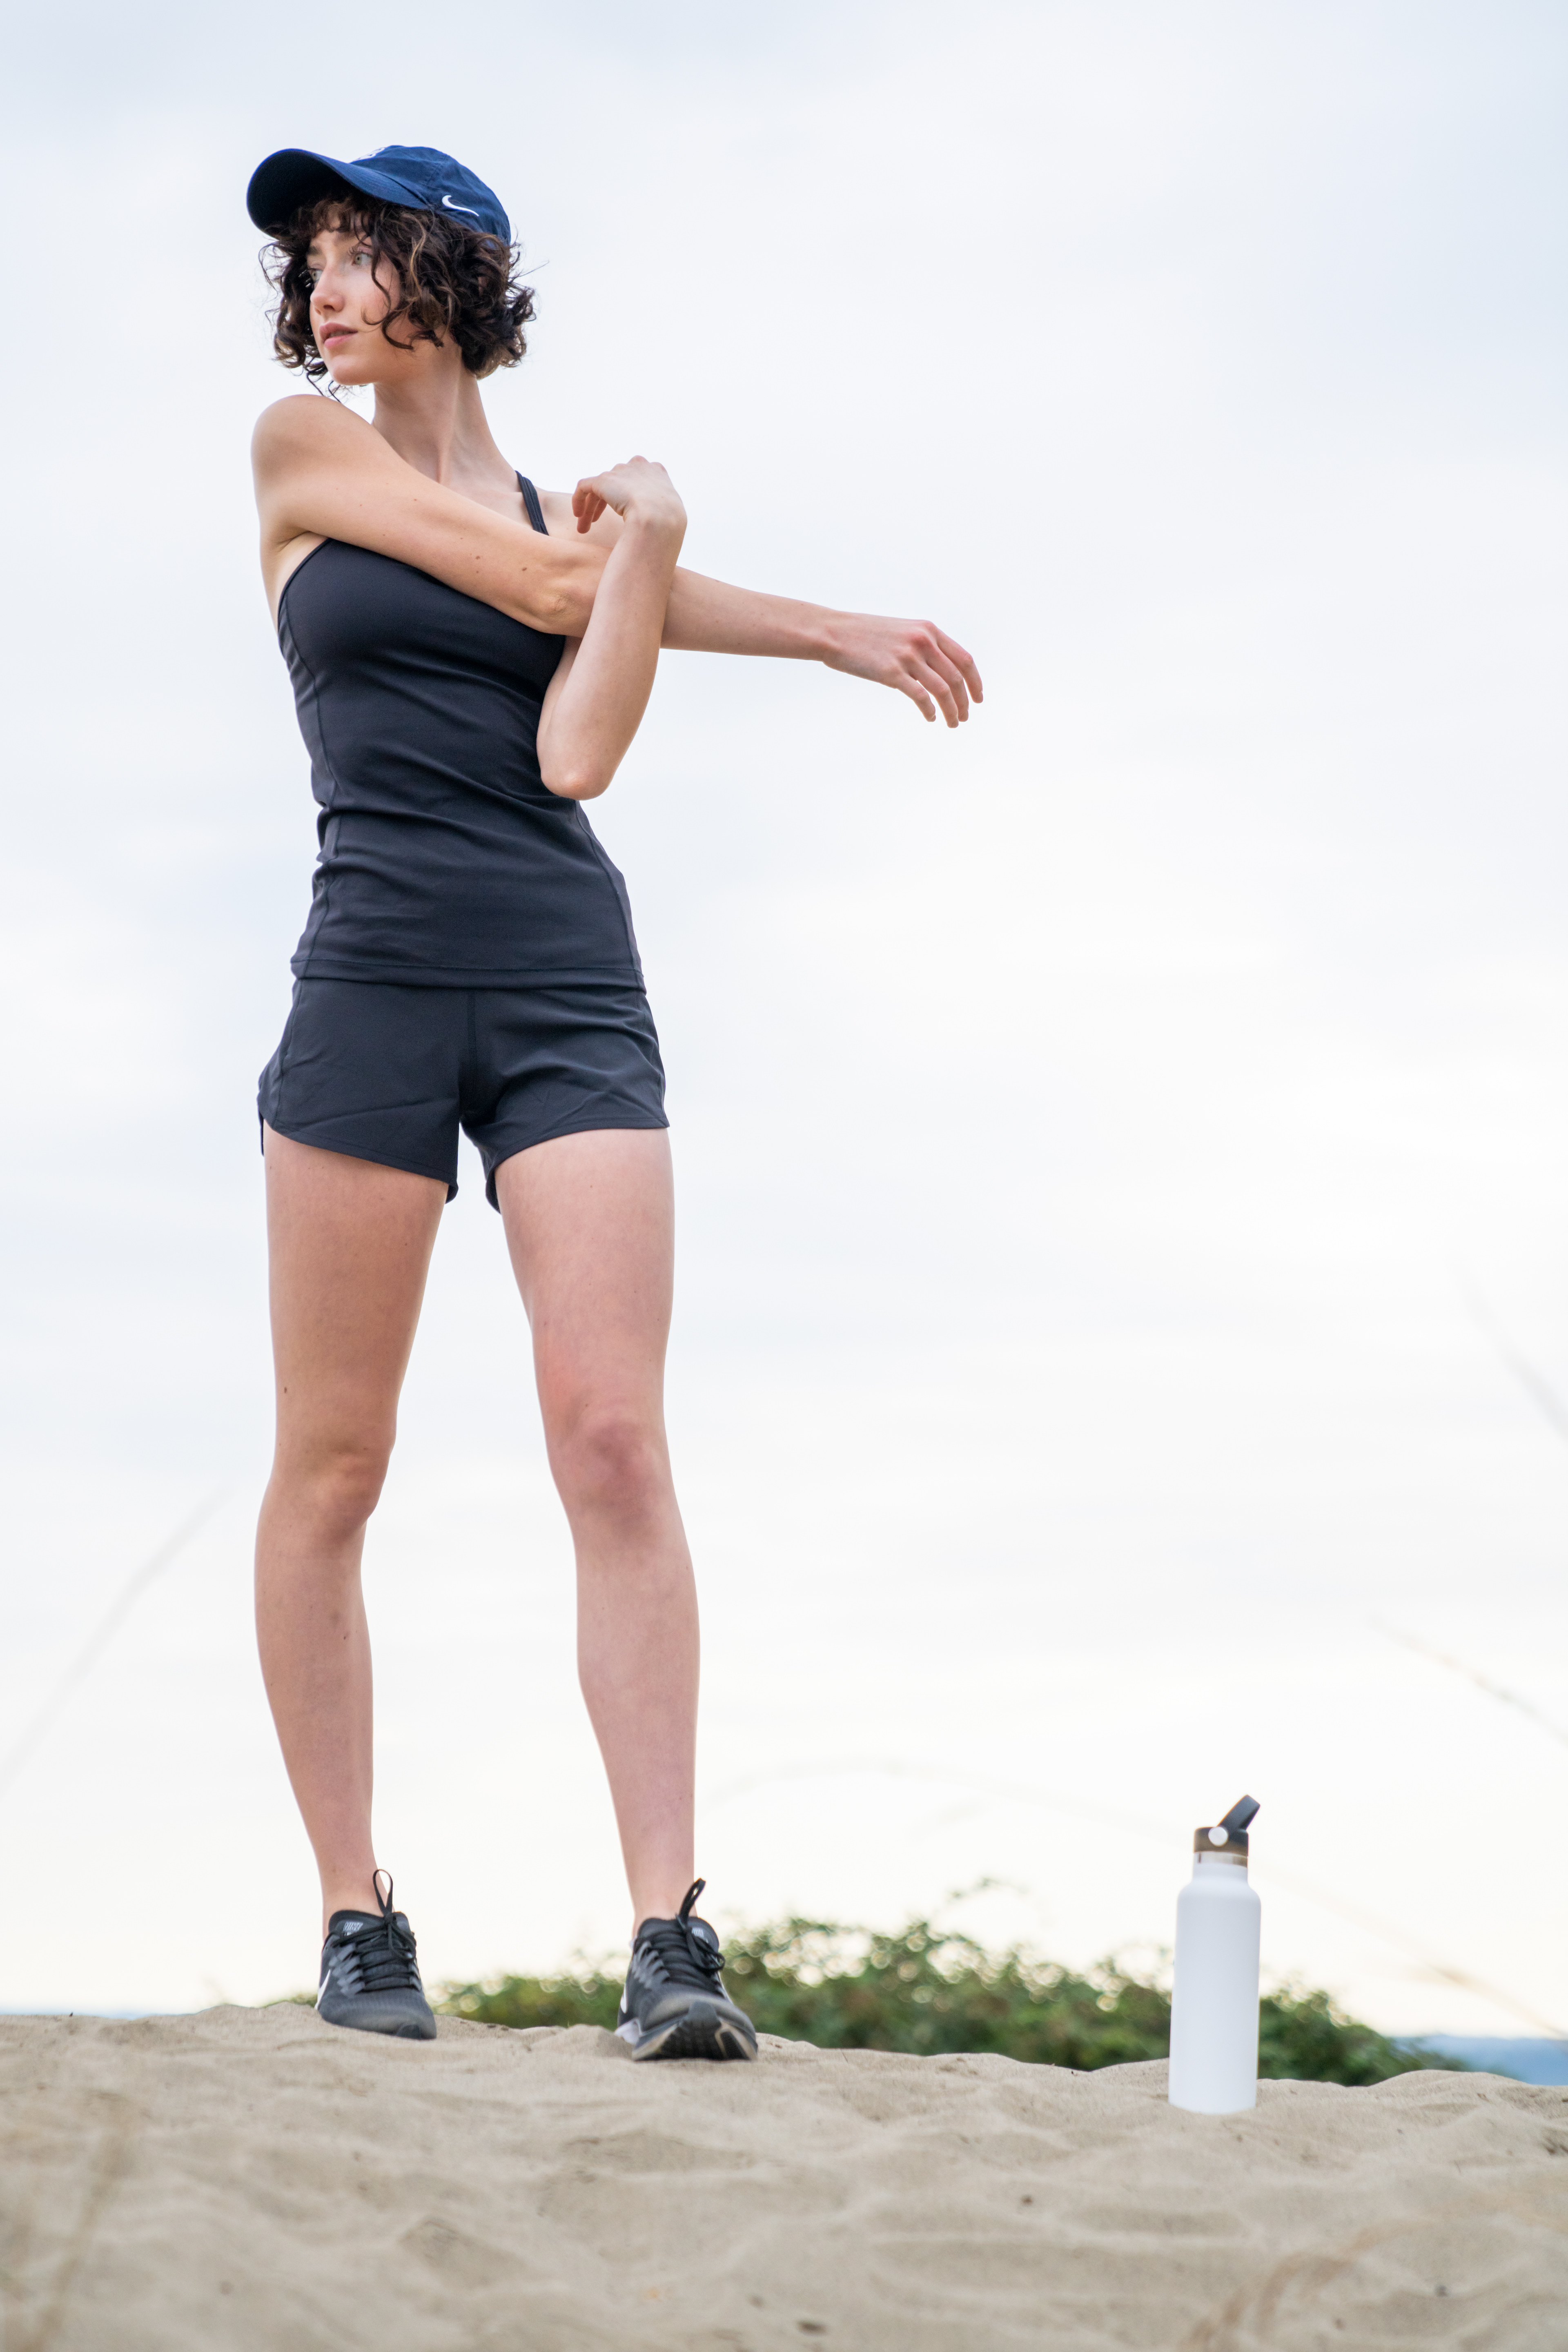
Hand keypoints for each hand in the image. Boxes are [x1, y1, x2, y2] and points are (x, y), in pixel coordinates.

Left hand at [573, 456, 685, 539]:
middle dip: (604, 503)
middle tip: (596, 522)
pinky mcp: (603, 480)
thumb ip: (658, 509)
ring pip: (599, 488)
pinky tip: (578, 516)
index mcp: (656, 472)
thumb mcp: (669, 513)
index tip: (622, 514)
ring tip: (585, 528)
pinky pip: (584, 487)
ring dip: (590, 508)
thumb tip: (651, 522)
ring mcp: (620, 471)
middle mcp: (638, 466)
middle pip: (616, 483)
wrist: (660, 518)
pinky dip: (579, 500)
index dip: (625, 496)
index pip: (636, 479)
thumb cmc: (669, 524)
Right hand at [820, 613, 982, 725]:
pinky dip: (929, 711)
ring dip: (952, 710)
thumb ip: (923, 645)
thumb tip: (938, 670)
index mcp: (929, 630)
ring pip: (943, 690)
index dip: (975, 681)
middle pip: (957, 677)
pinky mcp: (892, 673)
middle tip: (964, 717)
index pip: (964, 659)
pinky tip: (930, 718)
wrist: (835, 632)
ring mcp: (908, 657)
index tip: (978, 698)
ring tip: (952, 723)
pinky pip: (921, 697)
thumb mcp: (902, 631)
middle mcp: (923, 641)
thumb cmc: (865, 634)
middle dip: (965, 701)